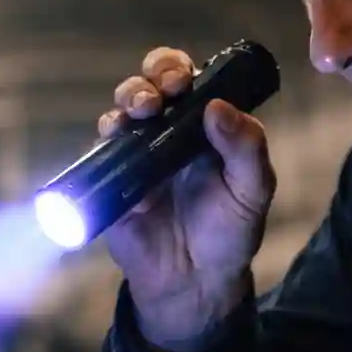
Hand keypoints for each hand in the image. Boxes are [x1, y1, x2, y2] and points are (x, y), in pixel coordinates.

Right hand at [99, 47, 276, 349]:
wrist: (197, 281)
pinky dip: (106, 146)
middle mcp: (164, 134)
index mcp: (200, 127)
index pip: (184, 80)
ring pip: (119, 113)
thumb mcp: (252, 190)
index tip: (182, 80)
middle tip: (159, 95)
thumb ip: (246, 147)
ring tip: (139, 115)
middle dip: (148, 79)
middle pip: (146, 86)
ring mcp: (134, 157)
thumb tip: (218, 106)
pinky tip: (121, 151)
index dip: (176, 69)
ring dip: (125, 103)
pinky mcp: (111, 184)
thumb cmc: (229, 232)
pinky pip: (99, 155)